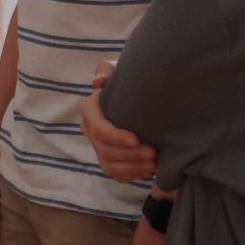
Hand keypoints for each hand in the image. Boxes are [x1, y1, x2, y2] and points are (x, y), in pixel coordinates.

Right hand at [81, 60, 158, 182]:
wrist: (143, 98)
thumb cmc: (131, 83)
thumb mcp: (120, 70)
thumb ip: (107, 69)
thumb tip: (98, 82)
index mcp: (90, 110)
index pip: (98, 128)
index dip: (115, 136)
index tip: (136, 139)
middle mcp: (91, 131)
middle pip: (105, 150)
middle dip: (130, 155)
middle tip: (154, 152)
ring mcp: (100, 147)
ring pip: (110, 165)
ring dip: (133, 167)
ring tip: (154, 163)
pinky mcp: (111, 161)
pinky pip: (117, 174)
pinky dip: (133, 174)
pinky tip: (151, 170)